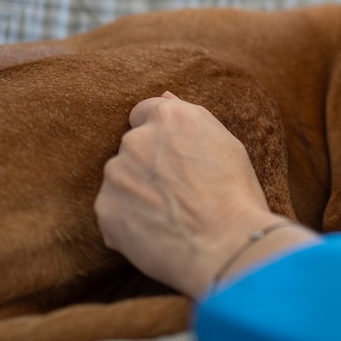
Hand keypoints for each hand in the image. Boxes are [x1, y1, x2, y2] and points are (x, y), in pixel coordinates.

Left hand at [96, 92, 316, 296]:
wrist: (227, 244)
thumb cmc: (236, 195)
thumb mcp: (226, 144)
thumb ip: (191, 119)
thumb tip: (166, 96)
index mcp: (170, 117)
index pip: (145, 112)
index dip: (160, 136)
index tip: (172, 157)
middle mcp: (137, 139)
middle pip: (134, 147)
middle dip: (149, 166)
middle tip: (179, 193)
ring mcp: (117, 174)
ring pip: (122, 180)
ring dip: (137, 193)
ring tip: (170, 216)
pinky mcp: (105, 208)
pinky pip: (114, 211)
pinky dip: (130, 221)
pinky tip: (158, 233)